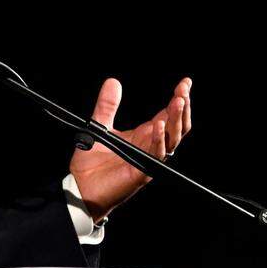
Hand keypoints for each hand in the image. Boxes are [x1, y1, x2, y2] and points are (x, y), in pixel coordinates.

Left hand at [69, 77, 192, 222]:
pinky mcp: (142, 172)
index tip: (185, 82)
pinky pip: (156, 154)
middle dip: (182, 106)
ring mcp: (149, 159)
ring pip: (172, 138)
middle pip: (177, 125)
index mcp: (145, 135)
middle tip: (184, 89)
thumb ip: (107, 106)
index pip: (168, 114)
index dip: (179, 98)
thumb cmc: (92, 162)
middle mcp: (151, 146)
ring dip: (176, 119)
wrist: (81, 186)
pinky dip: (158, 139)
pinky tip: (158, 124)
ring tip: (178, 100)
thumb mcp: (99, 126)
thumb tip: (113, 81)